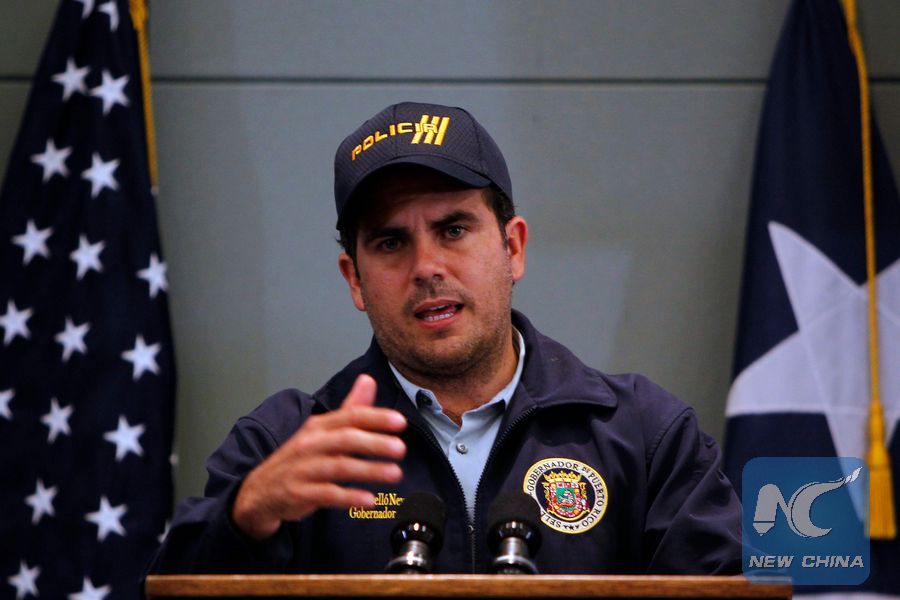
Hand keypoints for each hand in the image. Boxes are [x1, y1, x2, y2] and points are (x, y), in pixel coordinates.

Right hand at [232, 374, 405, 539]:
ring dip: (369, 470)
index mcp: (318, 426)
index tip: (400, 421)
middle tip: (400, 448)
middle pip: (345, 439)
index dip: (375, 418)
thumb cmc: (299, 460)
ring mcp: (303, 469)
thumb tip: (368, 380)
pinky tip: (370, 500)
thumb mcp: (321, 431)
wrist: (259, 491)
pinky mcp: (299, 493)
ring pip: (339, 467)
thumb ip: (349, 409)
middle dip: (374, 442)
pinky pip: (327, 495)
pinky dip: (349, 497)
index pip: (349, 416)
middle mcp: (310, 444)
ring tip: (394, 473)